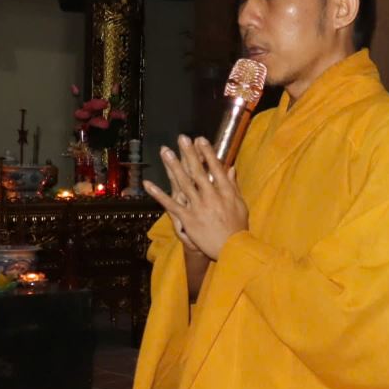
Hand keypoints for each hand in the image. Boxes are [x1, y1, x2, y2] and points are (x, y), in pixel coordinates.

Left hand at [144, 135, 248, 261]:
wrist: (232, 249)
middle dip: (189, 154)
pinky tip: (148, 184)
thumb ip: (234, 186)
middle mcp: (211, 196)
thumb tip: (231, 169)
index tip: (200, 140)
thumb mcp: (240, 204)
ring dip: (173, 166)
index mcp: (226, 192)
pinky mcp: (188, 219)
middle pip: (198, 171)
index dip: (207, 153)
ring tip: (166, 152)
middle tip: (182, 139)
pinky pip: (170, 205)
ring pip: (183, 183)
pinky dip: (158, 194)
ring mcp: (198, 207)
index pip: (215, 168)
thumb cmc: (238, 227)